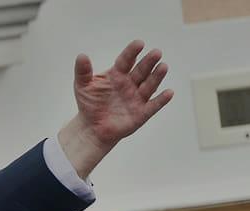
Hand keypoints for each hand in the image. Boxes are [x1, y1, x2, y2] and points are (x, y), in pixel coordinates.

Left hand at [59, 40, 173, 178]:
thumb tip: (81, 56)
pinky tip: (168, 92)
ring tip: (163, 66)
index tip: (139, 43)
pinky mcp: (142, 113)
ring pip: (149, 85)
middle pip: (141, 70)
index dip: (132, 52)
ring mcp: (137, 98)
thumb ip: (82, 72)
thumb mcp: (82, 87)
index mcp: (117, 74)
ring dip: (157, 76)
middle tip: (156, 52)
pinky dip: (161, 100)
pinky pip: (153, 105)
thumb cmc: (89, 104)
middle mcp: (130, 84)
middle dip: (148, 62)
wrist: (92, 128)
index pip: (126, 61)